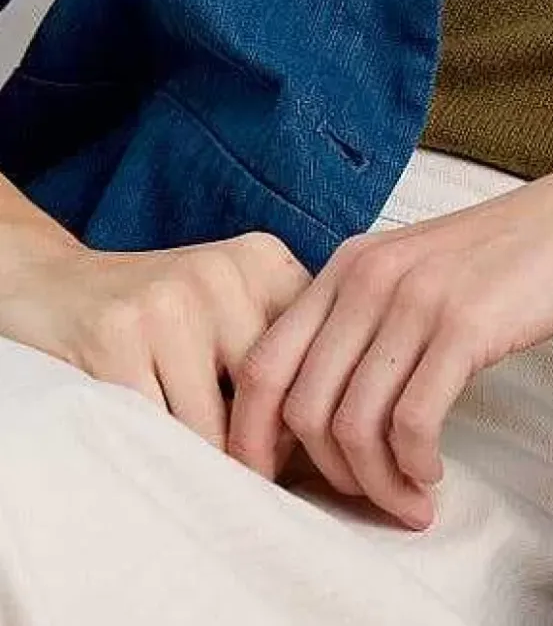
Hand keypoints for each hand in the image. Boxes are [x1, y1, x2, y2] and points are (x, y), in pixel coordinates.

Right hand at [0, 227, 313, 476]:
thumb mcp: (230, 305)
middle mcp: (223, 270)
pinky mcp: (116, 335)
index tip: (287, 449)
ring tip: (194, 453)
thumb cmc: (158, 314)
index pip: (313, 354)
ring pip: (214, 426)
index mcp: (262, 259)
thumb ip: (279, 349)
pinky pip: (158, 430)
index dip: (301, 414)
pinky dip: (158, 450)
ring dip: (205, 461)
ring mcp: (168, 300)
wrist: (55, 285)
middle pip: (268, 395)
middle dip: (257, 449)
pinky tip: (150, 435)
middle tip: (240, 468)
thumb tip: (322, 443)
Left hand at [225, 133, 552, 528]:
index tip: (280, 484)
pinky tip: (435, 474)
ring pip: (350, 426)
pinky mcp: (465, 324)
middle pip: (298, 407)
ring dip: (376, 485)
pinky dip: (414, 469)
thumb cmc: (522, 252)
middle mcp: (370, 274)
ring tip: (411, 499)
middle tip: (370, 502)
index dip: (254, 437)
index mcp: (351, 261)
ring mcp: (416, 297)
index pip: (263, 364)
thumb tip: (322, 414)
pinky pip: (409, 426)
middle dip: (325, 475)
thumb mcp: (425, 271)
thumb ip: (370, 321)